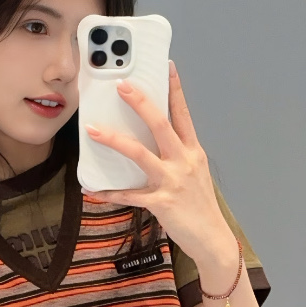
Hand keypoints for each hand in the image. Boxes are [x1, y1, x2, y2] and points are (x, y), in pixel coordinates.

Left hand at [85, 62, 238, 279]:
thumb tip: (152, 140)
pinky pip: (130, 194)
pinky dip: (110, 192)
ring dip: (114, 140)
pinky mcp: (162, 202)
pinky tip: (94, 189)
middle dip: (141, 103)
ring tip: (93, 129)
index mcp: (193, 152)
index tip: (166, 67)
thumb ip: (177, 156)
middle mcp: (184, 162)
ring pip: (140, 154)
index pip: (183, 114)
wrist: (212, 239)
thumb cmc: (200, 206)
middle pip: (161, 125)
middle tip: (122, 85)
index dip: (174, 90)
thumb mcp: (195, 174)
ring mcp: (173, 181)